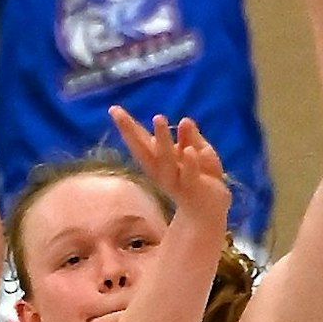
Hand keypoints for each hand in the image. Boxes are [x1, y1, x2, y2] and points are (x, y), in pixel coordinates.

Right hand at [109, 108, 230, 223]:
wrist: (210, 213)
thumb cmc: (202, 179)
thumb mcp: (199, 151)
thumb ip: (191, 137)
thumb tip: (185, 120)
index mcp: (159, 162)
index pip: (141, 141)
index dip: (127, 126)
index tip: (113, 108)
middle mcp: (162, 171)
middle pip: (144, 150)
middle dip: (131, 132)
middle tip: (119, 113)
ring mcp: (177, 181)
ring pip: (167, 159)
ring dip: (163, 139)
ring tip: (158, 117)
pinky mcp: (194, 188)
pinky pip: (190, 175)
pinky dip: (190, 164)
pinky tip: (189, 151)